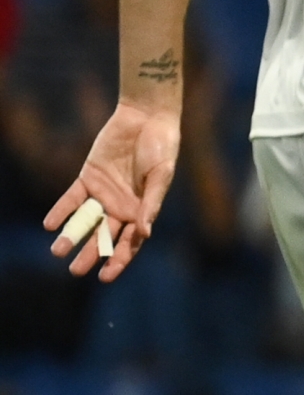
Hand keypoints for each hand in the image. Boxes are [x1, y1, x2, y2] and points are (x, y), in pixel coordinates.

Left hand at [44, 102, 180, 281]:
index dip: (117, 260)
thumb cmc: (163, 146)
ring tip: (58, 251)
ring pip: (85, 221)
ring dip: (72, 237)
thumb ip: (151, 203)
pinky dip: (61, 211)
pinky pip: (72, 199)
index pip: (128, 243)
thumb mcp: (161, 176)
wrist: (146, 117)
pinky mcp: (88, 178)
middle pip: (103, 237)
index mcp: (141, 211)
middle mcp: (121, 206)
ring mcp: (103, 193)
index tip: (105, 277)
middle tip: (76, 270)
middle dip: (90, 255)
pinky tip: (51, 225)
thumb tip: (144, 233)